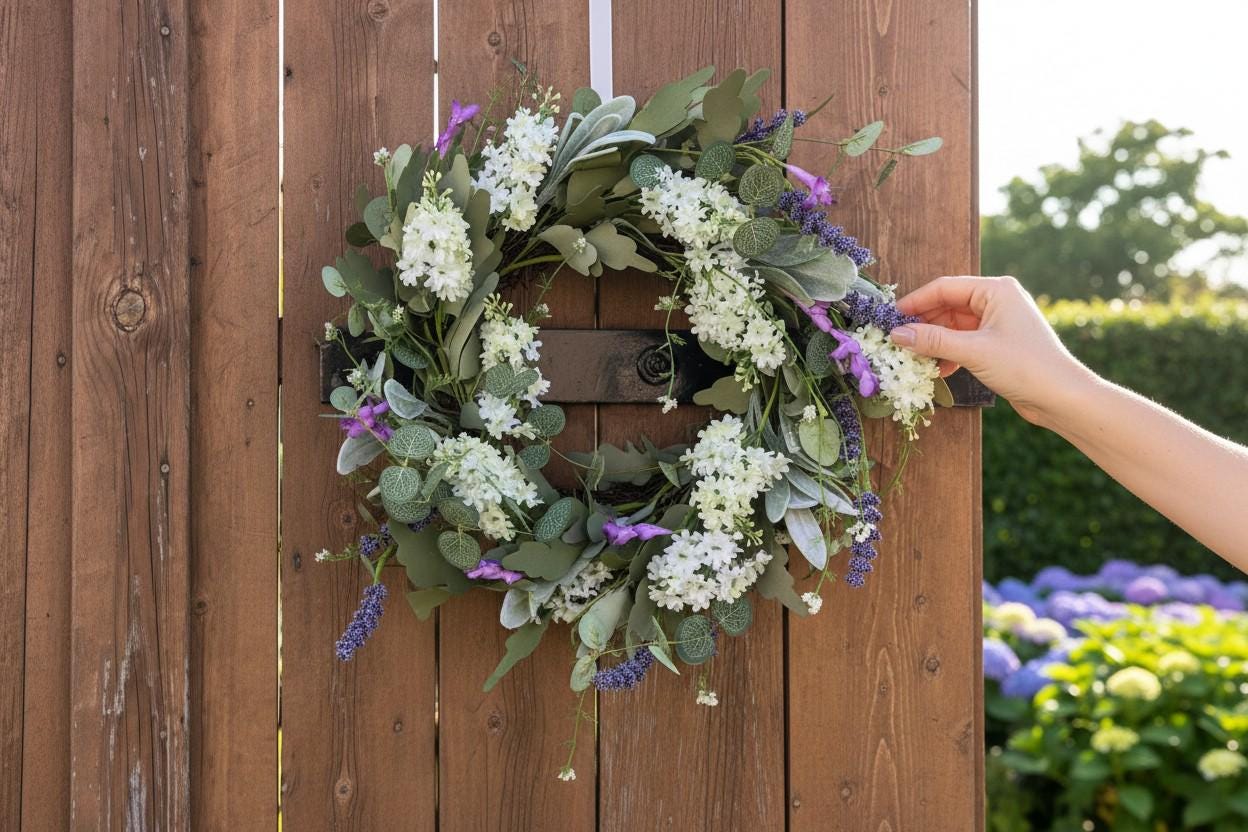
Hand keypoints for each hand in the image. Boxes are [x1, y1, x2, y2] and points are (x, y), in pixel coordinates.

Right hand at [889, 275, 1085, 425]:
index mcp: (995, 290)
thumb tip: (896, 333)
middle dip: (923, 325)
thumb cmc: (1024, 366)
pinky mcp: (998, 343)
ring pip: (953, 327)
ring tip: (915, 359)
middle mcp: (997, 300)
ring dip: (935, 342)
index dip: (915, 302)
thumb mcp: (973, 351)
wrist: (1062, 397)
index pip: (944, 288)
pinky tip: (937, 370)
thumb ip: (932, 340)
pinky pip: (964, 342)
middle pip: (947, 306)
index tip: (890, 318)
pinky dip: (949, 354)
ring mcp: (998, 322)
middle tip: (899, 342)